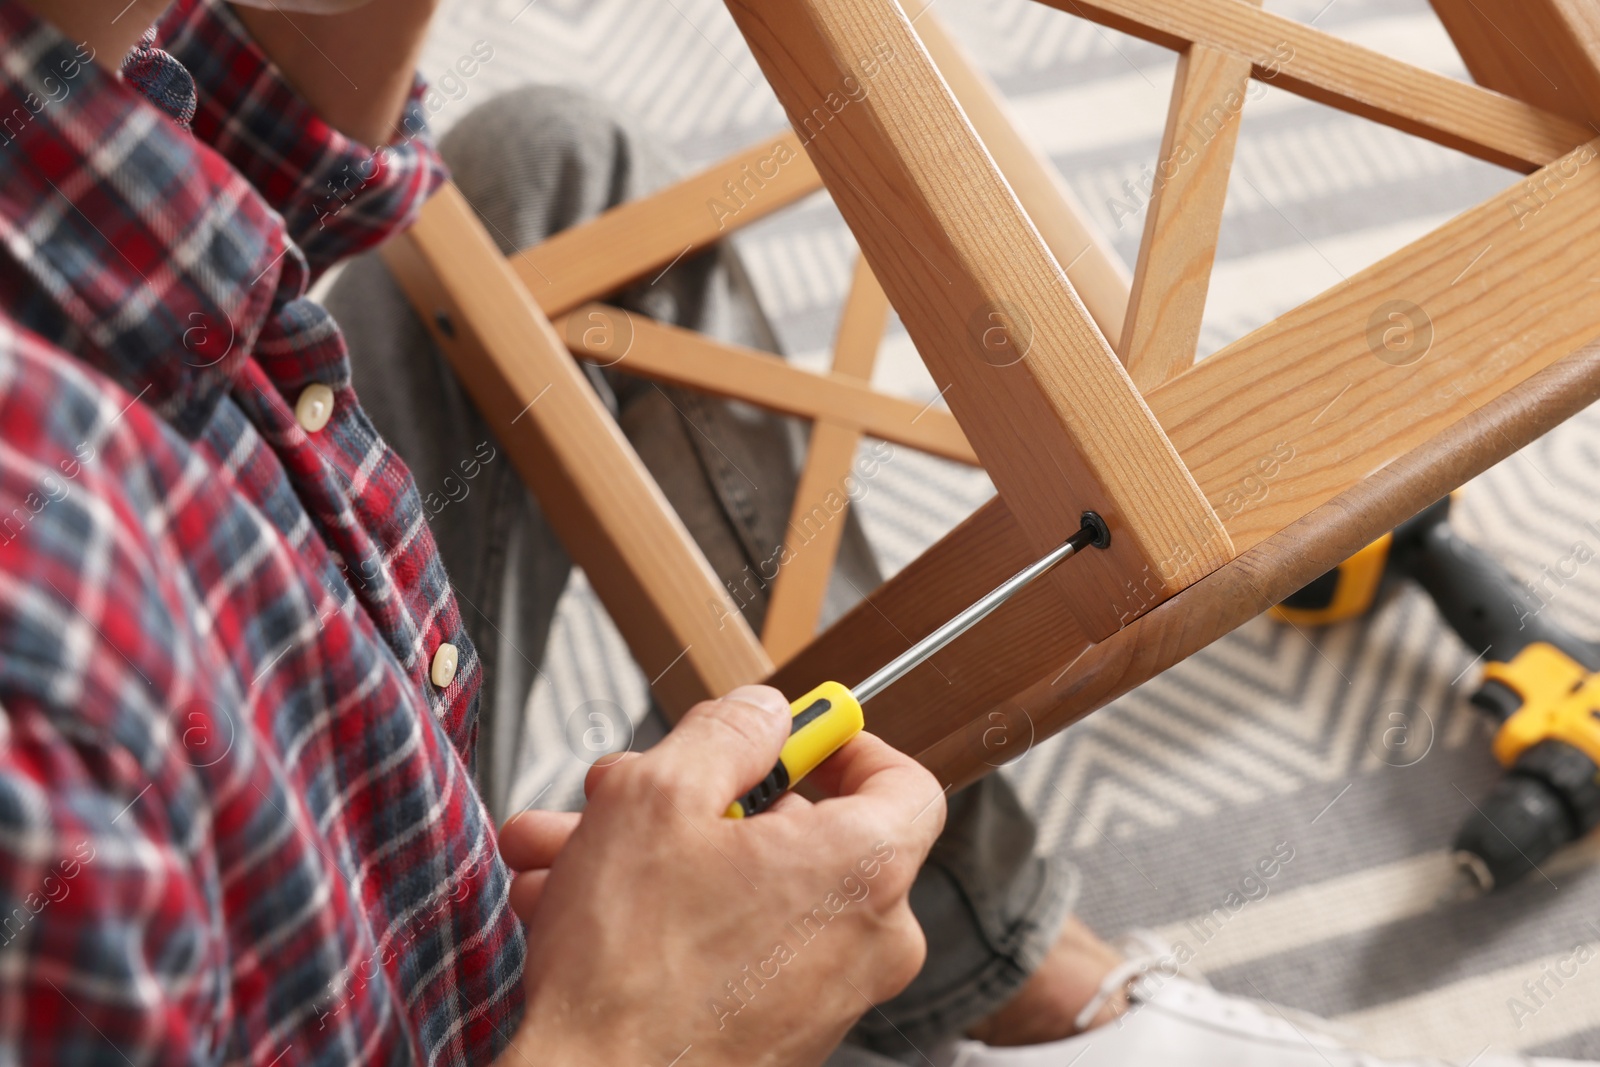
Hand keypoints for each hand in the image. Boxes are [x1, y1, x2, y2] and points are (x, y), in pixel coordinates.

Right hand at [495, 685, 946, 1066]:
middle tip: (618, 793)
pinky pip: (733, 948)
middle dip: (693, 802)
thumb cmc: (630, 972)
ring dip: (654, 860)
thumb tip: (764, 710)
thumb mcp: (659, 798)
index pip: (904, 781)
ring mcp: (828, 996)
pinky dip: (666, 923)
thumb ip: (726, 733)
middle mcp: (867, 939)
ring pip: (744, 888)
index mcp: (863, 867)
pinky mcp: (781, 1035)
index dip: (842, 745)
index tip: (787, 735)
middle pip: (795, 831)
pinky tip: (575, 912)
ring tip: (562, 855)